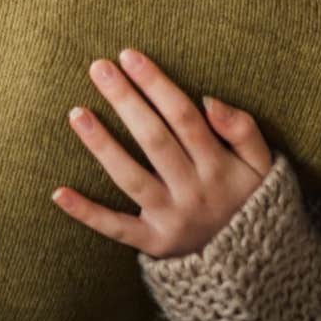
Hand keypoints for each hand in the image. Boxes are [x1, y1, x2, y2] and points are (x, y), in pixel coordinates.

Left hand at [52, 49, 272, 257]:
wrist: (254, 264)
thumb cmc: (251, 196)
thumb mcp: (263, 161)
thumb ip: (242, 128)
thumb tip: (208, 100)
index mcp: (218, 165)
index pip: (183, 116)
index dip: (156, 84)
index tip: (130, 56)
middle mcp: (192, 191)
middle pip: (153, 139)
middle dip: (125, 100)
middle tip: (99, 67)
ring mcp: (170, 219)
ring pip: (130, 178)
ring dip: (100, 145)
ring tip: (76, 112)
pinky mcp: (152, 243)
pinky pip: (115, 229)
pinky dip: (86, 213)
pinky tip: (58, 192)